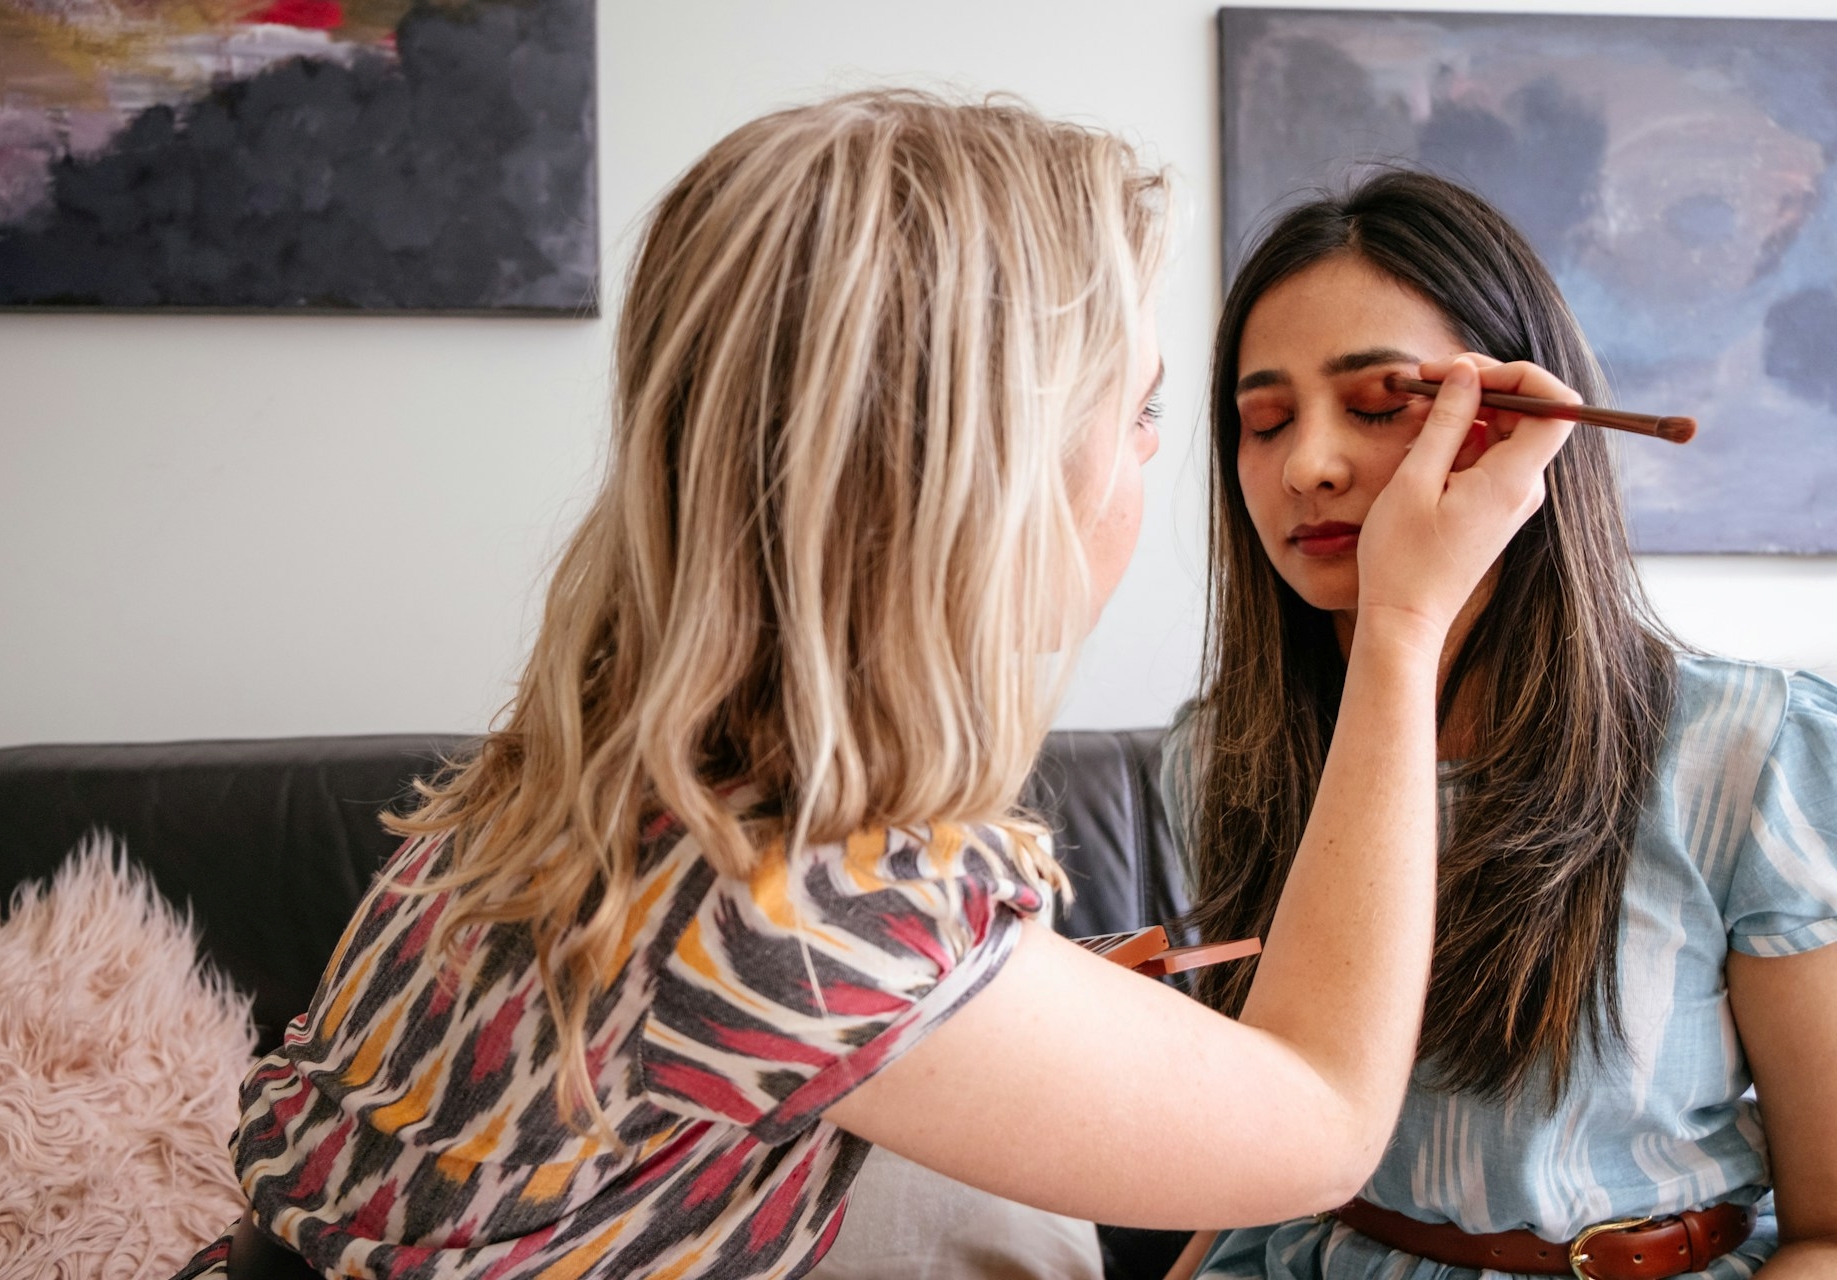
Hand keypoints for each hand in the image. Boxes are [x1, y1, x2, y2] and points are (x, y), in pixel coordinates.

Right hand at [1354, 354, 1576, 652]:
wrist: (1405, 618)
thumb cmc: (1402, 557)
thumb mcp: (1415, 480)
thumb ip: (1446, 421)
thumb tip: (1466, 373)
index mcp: (1512, 480)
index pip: (1555, 406)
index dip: (1519, 375)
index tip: (1467, 371)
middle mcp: (1523, 487)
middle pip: (1526, 412)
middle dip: (1480, 385)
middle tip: (1425, 378)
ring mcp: (1510, 498)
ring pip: (1501, 431)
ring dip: (1462, 412)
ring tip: (1412, 415)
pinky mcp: (1493, 507)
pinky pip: (1486, 456)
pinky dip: (1457, 440)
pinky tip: (1419, 445)